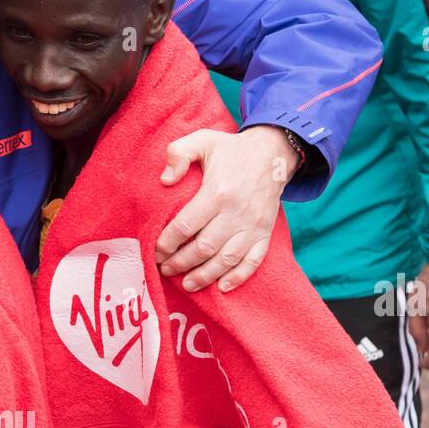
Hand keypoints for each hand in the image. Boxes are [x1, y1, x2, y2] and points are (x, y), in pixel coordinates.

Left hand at [155, 126, 297, 292]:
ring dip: (204, 276)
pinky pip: (254, 261)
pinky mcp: (265, 233)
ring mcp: (253, 225)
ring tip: (186, 283)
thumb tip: (164, 180)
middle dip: (180, 263)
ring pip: (226, 260)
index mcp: (217, 192)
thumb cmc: (231, 150)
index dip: (167, 243)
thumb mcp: (203, 140)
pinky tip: (221, 287)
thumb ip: (178, 153)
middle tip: (164, 269)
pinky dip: (238, 277)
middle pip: (203, 248)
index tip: (156, 251)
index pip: (186, 226)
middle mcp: (236, 212)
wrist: (273, 153)